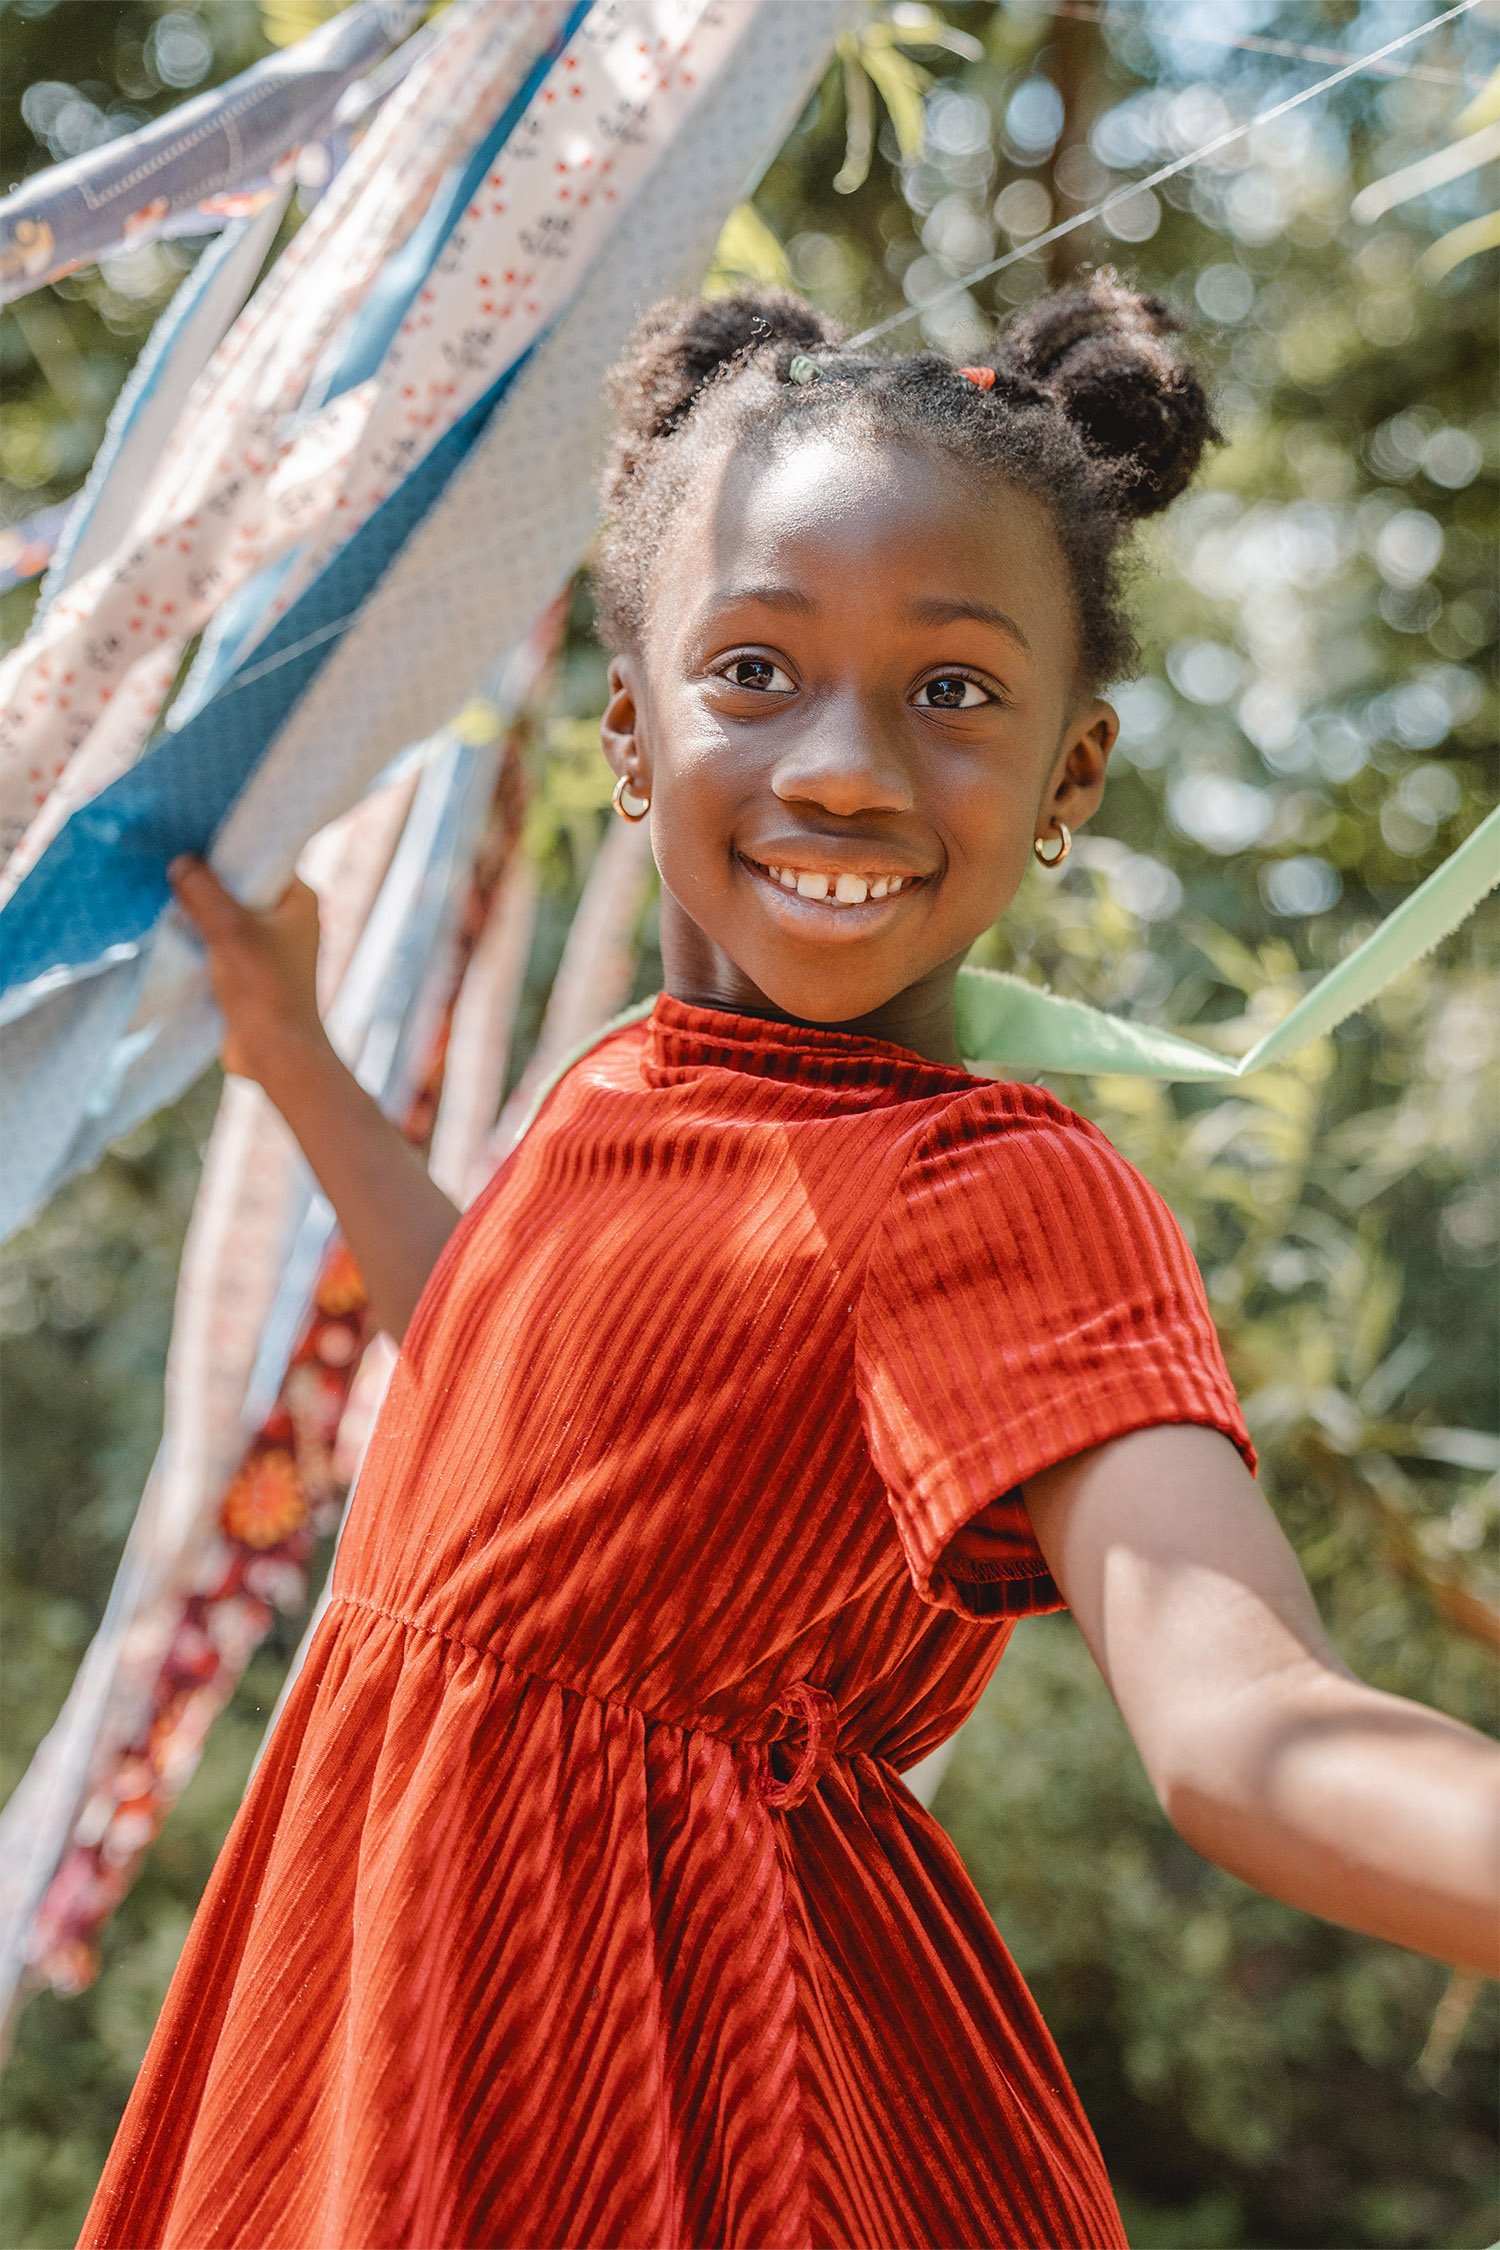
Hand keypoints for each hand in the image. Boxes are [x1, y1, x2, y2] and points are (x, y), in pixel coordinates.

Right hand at [168, 854, 327, 1088]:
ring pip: (229, 915)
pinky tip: (171, 927)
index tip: (192, 835)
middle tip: (169, 860)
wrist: (275, 1055)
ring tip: (164, 890)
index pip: (264, 857)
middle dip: (208, 879)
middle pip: (242, 885)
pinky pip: (222, 941)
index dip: (229, 846)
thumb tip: (181, 862)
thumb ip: (202, 891)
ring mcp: (272, 946)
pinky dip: (202, 936)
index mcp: (300, 899)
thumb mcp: (228, 929)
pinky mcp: (253, 971)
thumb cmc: (262, 987)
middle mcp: (291, 918)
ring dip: (201, 910)